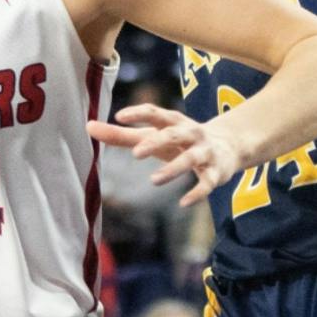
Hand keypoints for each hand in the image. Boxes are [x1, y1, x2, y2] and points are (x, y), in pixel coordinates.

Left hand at [90, 103, 247, 207]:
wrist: (228, 146)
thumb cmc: (180, 140)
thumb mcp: (153, 135)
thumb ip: (121, 135)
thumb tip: (88, 126)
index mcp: (173, 122)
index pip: (156, 112)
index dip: (139, 113)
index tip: (120, 116)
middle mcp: (191, 134)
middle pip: (174, 134)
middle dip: (157, 141)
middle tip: (136, 153)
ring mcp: (205, 152)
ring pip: (190, 158)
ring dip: (174, 168)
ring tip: (154, 180)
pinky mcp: (216, 173)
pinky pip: (207, 183)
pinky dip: (197, 193)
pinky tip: (183, 203)